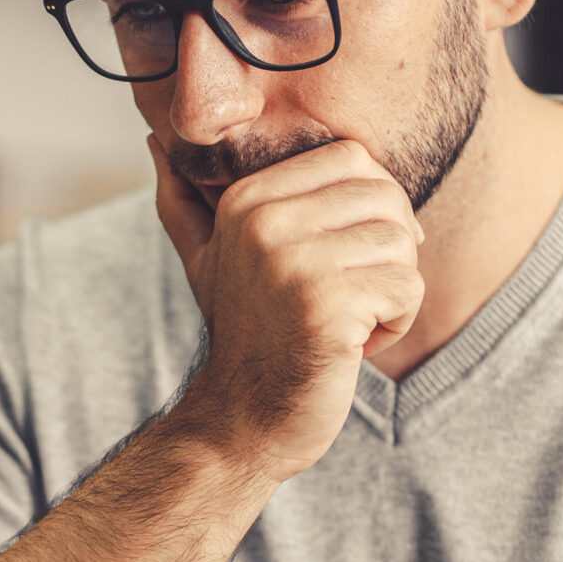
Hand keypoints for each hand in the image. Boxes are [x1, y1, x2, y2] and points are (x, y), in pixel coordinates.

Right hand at [148, 136, 424, 482]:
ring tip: (350, 322)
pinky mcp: (328, 306)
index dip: (372, 204)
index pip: (353, 157)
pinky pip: (407, 289)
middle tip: (355, 294)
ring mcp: (295, 263)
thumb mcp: (205, 260)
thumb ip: (185, 201)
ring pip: (402, 243)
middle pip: (385, 195)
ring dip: (393, 292)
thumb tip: (155, 140)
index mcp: (247, 199)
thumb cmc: (242, 335)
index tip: (349, 254)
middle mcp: (266, 222)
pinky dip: (396, 325)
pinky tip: (354, 347)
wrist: (243, 421)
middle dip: (390, 250)